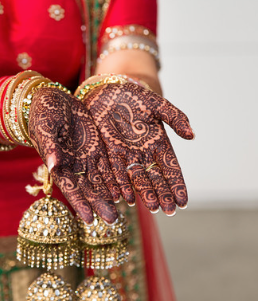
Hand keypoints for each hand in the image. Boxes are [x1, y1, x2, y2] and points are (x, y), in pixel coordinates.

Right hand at [28, 87, 119, 223]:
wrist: (51, 98)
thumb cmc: (43, 112)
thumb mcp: (45, 127)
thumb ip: (50, 146)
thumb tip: (53, 164)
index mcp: (58, 164)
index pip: (70, 187)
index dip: (79, 203)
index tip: (89, 219)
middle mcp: (73, 165)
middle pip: (88, 188)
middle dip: (100, 204)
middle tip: (113, 220)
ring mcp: (86, 157)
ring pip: (101, 180)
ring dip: (111, 194)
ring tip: (126, 208)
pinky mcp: (96, 147)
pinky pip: (108, 165)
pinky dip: (116, 177)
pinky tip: (127, 188)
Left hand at [82, 82, 193, 214]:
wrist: (107, 90)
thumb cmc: (134, 96)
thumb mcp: (157, 104)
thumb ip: (175, 117)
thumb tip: (192, 135)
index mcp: (159, 143)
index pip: (171, 168)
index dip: (177, 184)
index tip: (184, 201)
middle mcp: (143, 153)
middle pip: (155, 178)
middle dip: (162, 194)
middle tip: (168, 210)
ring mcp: (125, 155)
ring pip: (137, 179)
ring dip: (144, 194)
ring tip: (151, 207)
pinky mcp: (107, 153)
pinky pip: (114, 172)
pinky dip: (119, 185)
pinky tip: (124, 197)